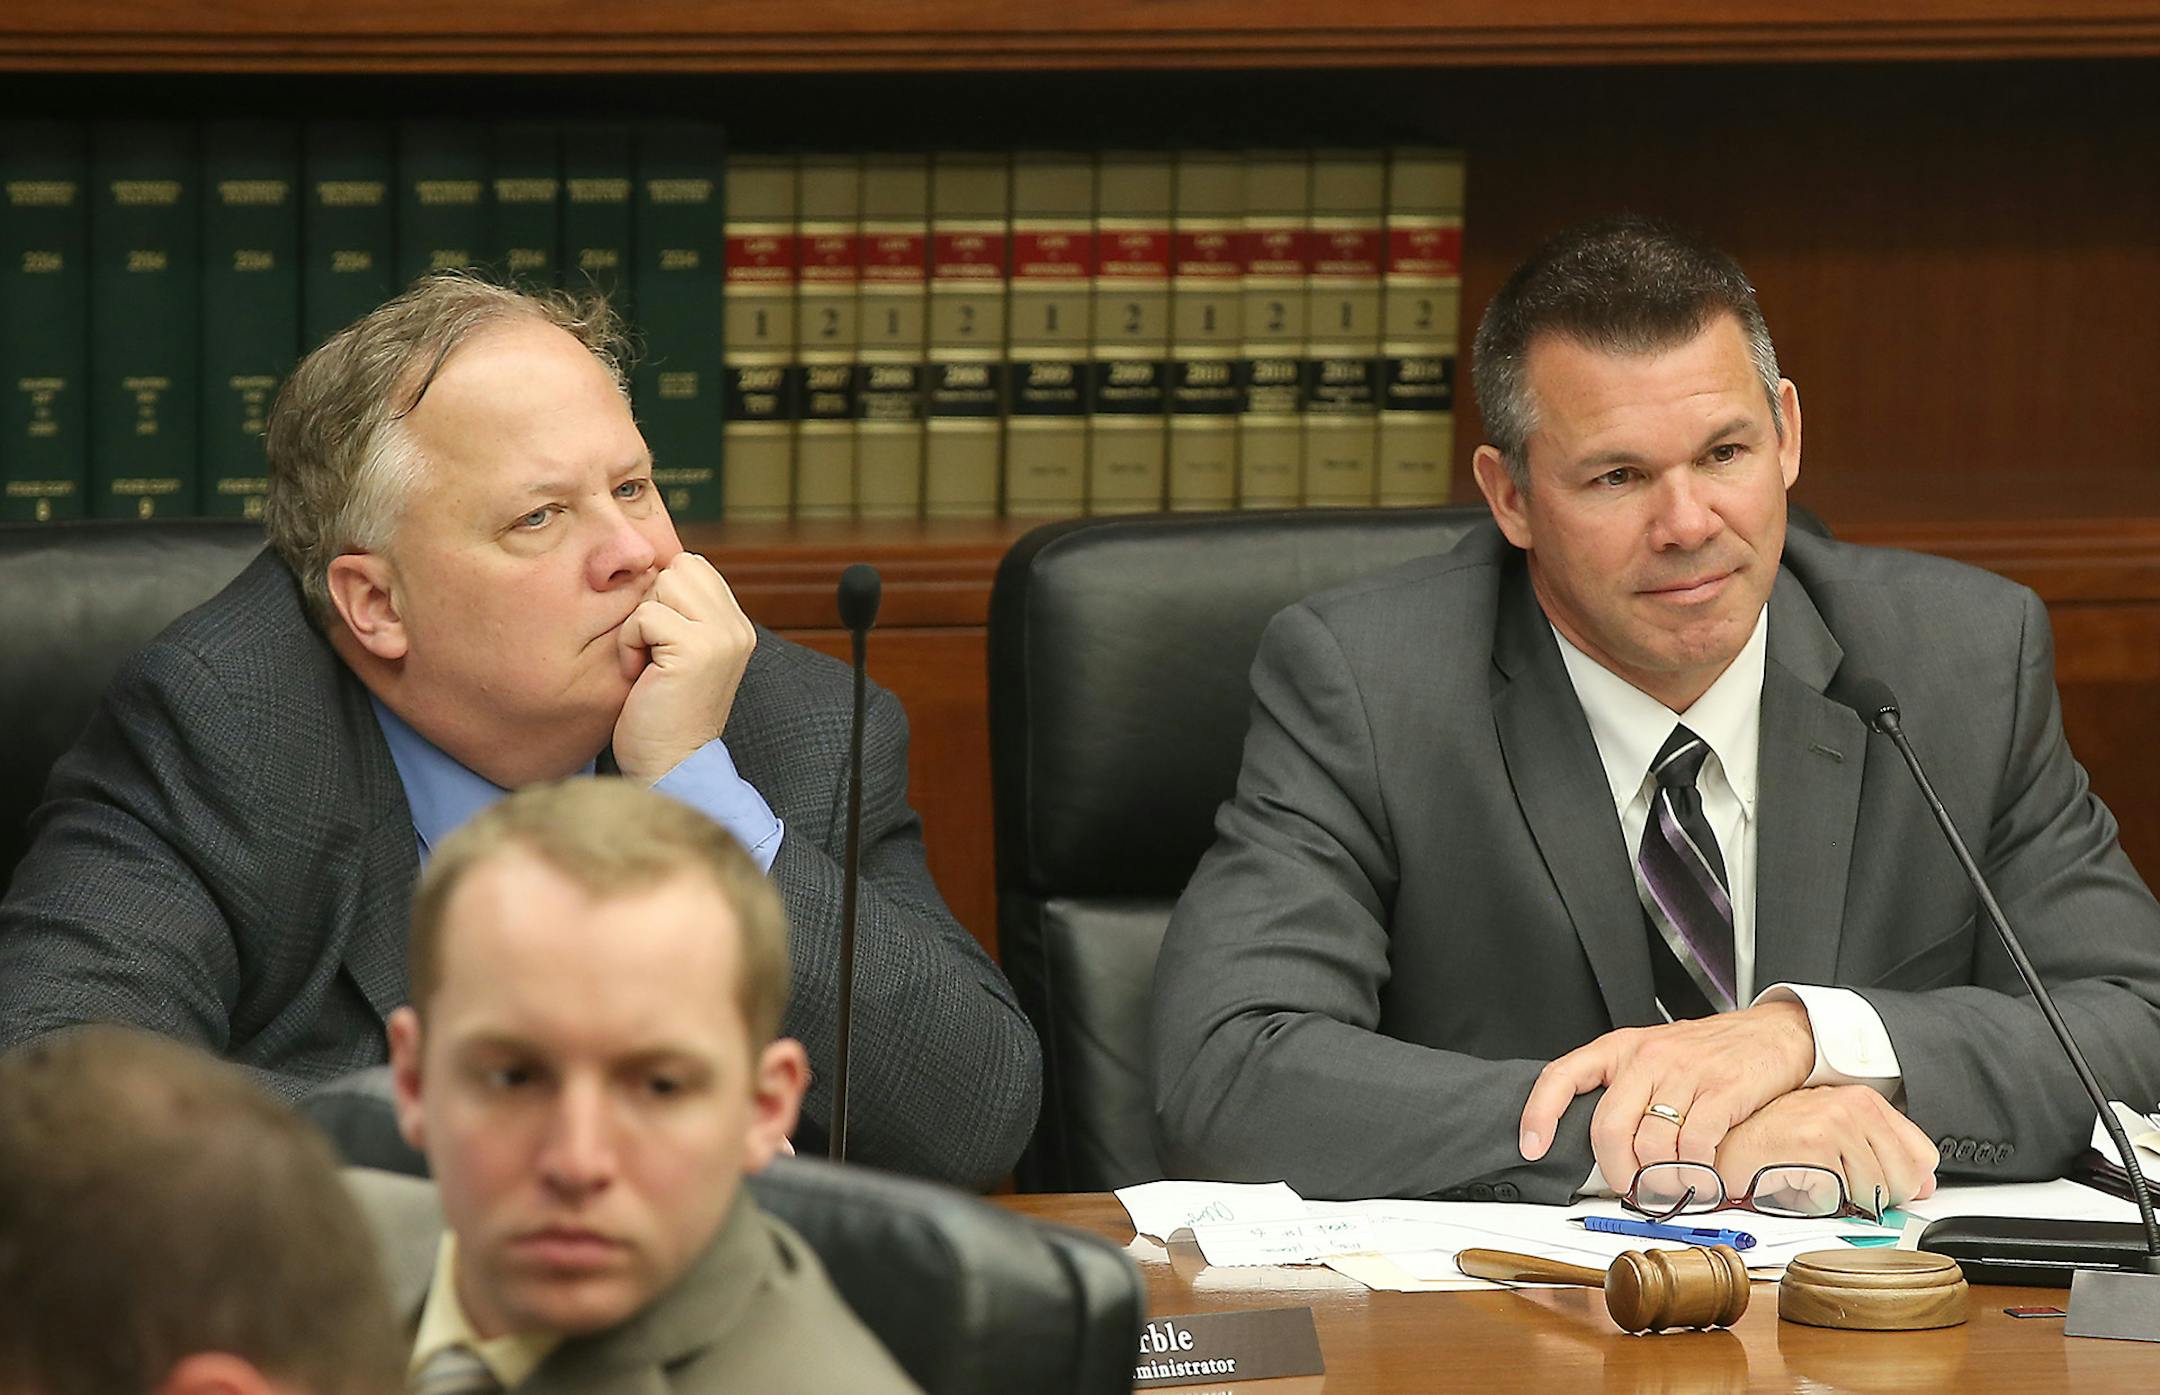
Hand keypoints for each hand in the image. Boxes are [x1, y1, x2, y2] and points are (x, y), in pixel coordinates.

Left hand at [611, 552, 755, 783]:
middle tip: (652, 652)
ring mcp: (721, 637)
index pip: (693, 567)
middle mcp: (736, 628)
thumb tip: (649, 568)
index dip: (662, 594)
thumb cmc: (660, 715)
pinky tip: (640, 675)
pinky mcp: (697, 649)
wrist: (669, 766)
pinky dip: (630, 644)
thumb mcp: (678, 654)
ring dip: (639, 623)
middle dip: (652, 604)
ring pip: (662, 584)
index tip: (657, 640)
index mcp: (736, 627)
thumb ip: (681, 614)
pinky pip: (645, 616)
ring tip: (647, 663)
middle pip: (678, 568)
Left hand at [1518, 1000, 1815, 1188]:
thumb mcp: (1655, 1057)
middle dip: (1615, 1172)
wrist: (1773, 1032)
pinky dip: (1696, 1175)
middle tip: (1629, 1188)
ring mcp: (1685, 1072)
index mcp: (1621, 1048)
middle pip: (1608, 1128)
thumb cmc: (1709, 1053)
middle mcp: (1647, 1057)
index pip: (1563, 1075)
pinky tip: (1701, 1178)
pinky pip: (1695, 1147)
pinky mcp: (1723, 1090)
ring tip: (1670, 1188)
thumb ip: (1625, 1091)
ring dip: (1659, 1181)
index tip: (1532, 1146)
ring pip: (1651, 1145)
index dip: (1540, 1113)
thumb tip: (1596, 1144)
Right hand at [1711, 1085, 1937, 1214]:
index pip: (1923, 1156)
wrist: (1724, 1144)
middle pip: (1905, 1180)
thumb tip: (1925, 1186)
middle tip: (1836, 1185)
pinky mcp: (1815, 1142)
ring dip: (1843, 1202)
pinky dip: (1819, 1205)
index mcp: (1864, 1100)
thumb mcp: (1837, 1143)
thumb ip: (1884, 1157)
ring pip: (1875, 1195)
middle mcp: (1854, 1104)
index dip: (1903, 1182)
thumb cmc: (1772, 1144)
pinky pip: (1842, 1199)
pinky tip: (1798, 1185)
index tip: (1879, 1186)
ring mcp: (1835, 1120)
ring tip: (1813, 1181)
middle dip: (1874, 1198)